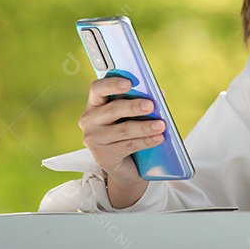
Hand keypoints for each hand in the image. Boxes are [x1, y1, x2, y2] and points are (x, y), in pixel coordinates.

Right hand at [78, 77, 163, 206]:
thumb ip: (142, 100)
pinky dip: (146, 141)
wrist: (125, 165)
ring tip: (161, 125)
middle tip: (151, 105)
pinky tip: (158, 138)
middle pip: (112, 109)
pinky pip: (128, 146)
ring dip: (145, 127)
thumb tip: (159, 94)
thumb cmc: (128, 131)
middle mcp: (89, 120)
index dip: (112, 84)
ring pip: (123, 130)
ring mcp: (93, 139)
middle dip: (133, 107)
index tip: (128, 83)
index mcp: (95, 103)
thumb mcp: (132, 114)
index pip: (97, 88)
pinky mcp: (102, 156)